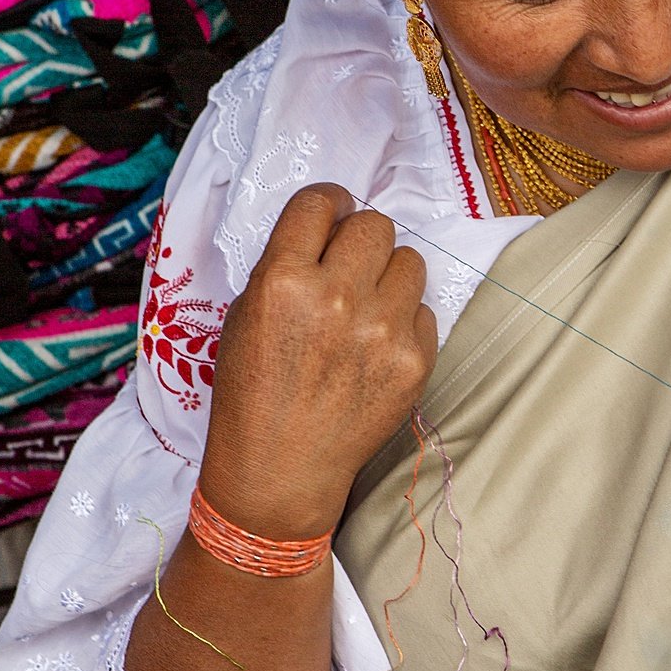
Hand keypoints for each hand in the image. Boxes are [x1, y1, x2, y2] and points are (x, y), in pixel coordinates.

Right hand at [199, 183, 436, 540]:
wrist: (279, 468)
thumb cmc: (252, 391)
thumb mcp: (245, 315)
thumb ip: (287, 266)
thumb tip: (330, 232)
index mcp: (284, 279)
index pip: (320, 201)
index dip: (329, 203)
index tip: (334, 215)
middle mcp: (336, 297)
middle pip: (375, 225)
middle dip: (361, 240)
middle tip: (350, 267)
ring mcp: (382, 330)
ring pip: (410, 261)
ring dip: (389, 277)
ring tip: (366, 309)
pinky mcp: (414, 360)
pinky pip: (425, 310)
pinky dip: (405, 322)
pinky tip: (376, 349)